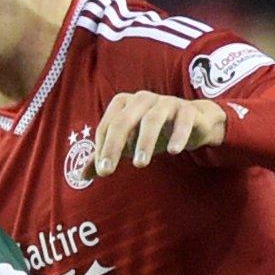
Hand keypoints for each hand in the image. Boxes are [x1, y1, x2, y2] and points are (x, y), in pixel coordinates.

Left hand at [91, 92, 227, 176]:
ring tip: (139, 165)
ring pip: (152, 119)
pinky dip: (178, 135)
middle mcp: (142, 99)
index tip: (102, 171)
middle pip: (123, 120)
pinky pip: (183, 121)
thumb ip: (105, 155)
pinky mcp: (187, 110)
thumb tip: (80, 176)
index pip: (106, 126)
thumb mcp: (127, 143)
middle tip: (107, 172)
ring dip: (144, 142)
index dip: (102, 148)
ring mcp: (166, 103)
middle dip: (113, 146)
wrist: (193, 122)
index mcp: (123, 103)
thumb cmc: (153, 132)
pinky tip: (173, 152)